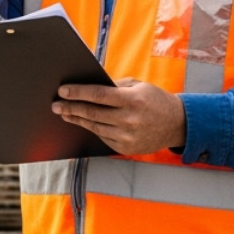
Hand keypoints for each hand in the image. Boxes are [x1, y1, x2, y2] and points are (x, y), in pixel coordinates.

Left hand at [52, 79, 185, 155]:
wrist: (177, 124)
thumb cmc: (155, 100)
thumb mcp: (138, 86)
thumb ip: (115, 86)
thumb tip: (89, 86)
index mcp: (132, 100)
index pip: (98, 95)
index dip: (78, 93)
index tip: (62, 91)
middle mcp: (129, 120)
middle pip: (92, 113)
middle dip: (71, 107)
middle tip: (56, 104)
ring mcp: (127, 136)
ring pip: (94, 126)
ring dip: (77, 119)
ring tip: (64, 112)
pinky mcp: (125, 148)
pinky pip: (102, 136)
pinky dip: (91, 128)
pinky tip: (81, 122)